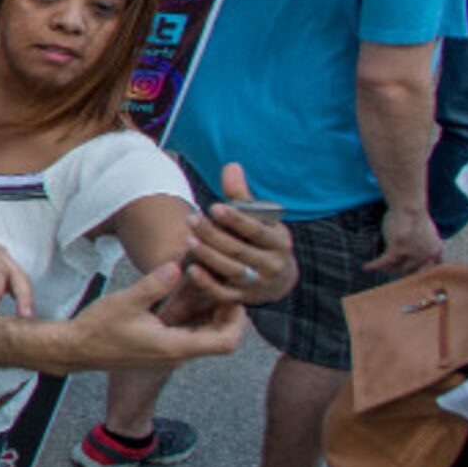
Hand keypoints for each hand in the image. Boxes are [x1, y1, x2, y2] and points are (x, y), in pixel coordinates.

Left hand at [0, 223, 33, 312]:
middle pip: (17, 273)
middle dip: (23, 294)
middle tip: (25, 316)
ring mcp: (2, 264)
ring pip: (21, 281)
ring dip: (26, 299)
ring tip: (27, 320)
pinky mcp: (2, 276)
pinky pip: (16, 287)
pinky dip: (22, 300)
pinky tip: (23, 316)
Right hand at [47, 263, 245, 371]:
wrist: (76, 349)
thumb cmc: (98, 328)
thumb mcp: (127, 301)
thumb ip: (156, 284)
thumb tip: (178, 266)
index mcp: (175, 345)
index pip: (226, 341)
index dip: (237, 320)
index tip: (232, 297)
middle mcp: (177, 355)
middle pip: (221, 341)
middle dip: (227, 316)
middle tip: (222, 289)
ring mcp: (169, 356)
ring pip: (206, 340)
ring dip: (211, 318)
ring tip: (205, 290)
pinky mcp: (161, 352)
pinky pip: (190, 339)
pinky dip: (196, 322)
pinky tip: (185, 301)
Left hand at [179, 161, 297, 303]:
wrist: (276, 279)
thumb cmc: (261, 240)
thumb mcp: (259, 220)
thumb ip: (241, 196)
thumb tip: (231, 166)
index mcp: (279, 242)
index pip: (257, 231)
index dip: (236, 220)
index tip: (214, 208)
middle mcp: (272, 265)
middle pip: (240, 250)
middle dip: (214, 235)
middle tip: (191, 220)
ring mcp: (258, 285)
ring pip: (232, 271)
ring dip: (209, 256)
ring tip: (188, 240)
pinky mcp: (243, 299)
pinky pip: (224, 294)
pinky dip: (207, 283)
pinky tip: (190, 269)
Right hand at [372, 203, 444, 277]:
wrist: (409, 206)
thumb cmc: (416, 216)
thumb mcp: (429, 234)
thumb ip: (427, 247)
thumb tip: (419, 259)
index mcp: (436, 251)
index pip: (430, 271)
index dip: (419, 274)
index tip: (409, 276)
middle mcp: (427, 255)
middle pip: (412, 271)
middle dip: (401, 270)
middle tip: (392, 269)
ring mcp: (413, 253)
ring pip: (398, 268)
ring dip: (388, 268)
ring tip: (382, 266)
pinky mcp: (397, 249)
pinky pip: (384, 261)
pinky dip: (375, 265)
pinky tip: (366, 267)